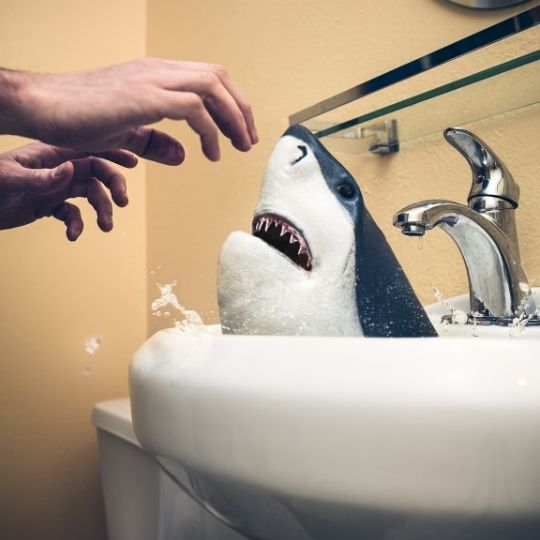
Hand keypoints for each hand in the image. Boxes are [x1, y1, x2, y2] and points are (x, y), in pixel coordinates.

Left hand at [0, 142, 135, 240]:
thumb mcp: (9, 179)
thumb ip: (41, 177)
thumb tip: (71, 170)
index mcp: (50, 155)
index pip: (87, 149)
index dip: (112, 153)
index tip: (133, 162)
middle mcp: (56, 169)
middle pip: (95, 173)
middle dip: (112, 187)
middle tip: (122, 203)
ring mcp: (53, 187)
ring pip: (89, 195)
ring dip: (100, 211)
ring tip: (104, 227)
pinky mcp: (48, 205)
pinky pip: (72, 214)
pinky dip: (76, 225)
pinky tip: (71, 235)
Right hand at [4, 59, 257, 163]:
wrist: (43, 106)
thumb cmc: (78, 118)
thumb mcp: (126, 133)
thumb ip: (155, 142)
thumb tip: (183, 156)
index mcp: (156, 74)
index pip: (208, 78)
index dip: (231, 103)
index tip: (240, 132)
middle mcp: (158, 71)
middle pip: (218, 77)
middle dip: (241, 109)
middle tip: (248, 141)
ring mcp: (151, 80)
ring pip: (211, 86)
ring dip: (233, 117)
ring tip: (239, 146)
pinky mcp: (143, 97)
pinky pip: (192, 108)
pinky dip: (209, 131)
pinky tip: (211, 153)